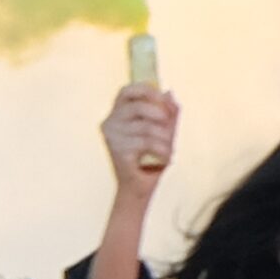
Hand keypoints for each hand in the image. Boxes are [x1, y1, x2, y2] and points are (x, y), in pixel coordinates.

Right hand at [102, 83, 178, 198]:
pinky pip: (146, 142)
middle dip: (161, 115)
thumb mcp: (165, 131)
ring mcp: (111, 137)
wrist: (140, 188)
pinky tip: (165, 158)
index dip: (146, 91)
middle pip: (138, 106)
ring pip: (146, 127)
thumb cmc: (151, 158)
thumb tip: (169, 92)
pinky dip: (162, 150)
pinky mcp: (117, 151)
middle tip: (170, 129)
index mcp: (117, 114)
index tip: (163, 99)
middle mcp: (109, 123)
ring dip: (165, 139)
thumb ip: (169, 112)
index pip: (126, 91)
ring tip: (169, 149)